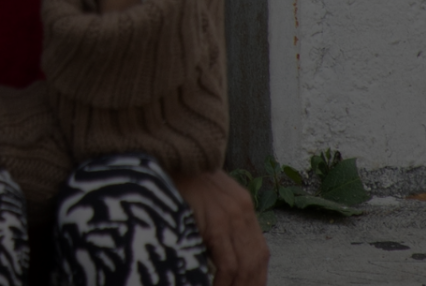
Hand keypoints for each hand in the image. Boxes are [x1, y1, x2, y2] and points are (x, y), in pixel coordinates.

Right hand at [174, 169, 267, 285]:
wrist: (166, 153)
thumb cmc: (174, 178)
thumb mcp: (201, 198)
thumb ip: (212, 220)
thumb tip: (209, 249)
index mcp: (242, 205)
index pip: (258, 249)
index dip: (256, 275)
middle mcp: (243, 210)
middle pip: (257, 259)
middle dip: (251, 284)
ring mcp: (231, 215)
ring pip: (245, 264)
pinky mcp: (216, 222)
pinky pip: (227, 261)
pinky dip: (224, 281)